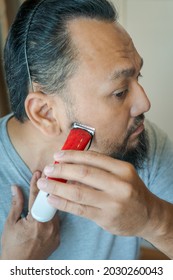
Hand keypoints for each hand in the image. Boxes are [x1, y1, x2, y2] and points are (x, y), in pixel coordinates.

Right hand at [1, 171, 59, 259]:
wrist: (20, 267)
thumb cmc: (12, 245)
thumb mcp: (11, 223)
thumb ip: (16, 204)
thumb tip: (16, 187)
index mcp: (36, 222)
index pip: (37, 197)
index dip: (37, 184)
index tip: (38, 173)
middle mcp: (49, 226)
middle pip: (50, 202)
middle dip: (47, 191)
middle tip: (45, 179)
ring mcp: (56, 233)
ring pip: (54, 212)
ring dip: (49, 203)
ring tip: (43, 197)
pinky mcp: (58, 238)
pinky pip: (56, 222)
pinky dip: (51, 216)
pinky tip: (45, 212)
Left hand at [37, 150, 153, 237]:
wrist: (148, 215)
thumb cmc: (131, 191)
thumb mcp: (123, 174)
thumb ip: (101, 169)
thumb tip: (71, 165)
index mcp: (123, 169)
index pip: (93, 158)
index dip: (72, 155)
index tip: (58, 155)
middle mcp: (119, 185)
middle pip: (84, 173)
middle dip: (61, 170)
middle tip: (48, 169)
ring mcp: (113, 203)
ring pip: (78, 192)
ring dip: (57, 187)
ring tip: (44, 183)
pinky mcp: (105, 219)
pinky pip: (79, 209)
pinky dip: (63, 203)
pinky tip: (52, 199)